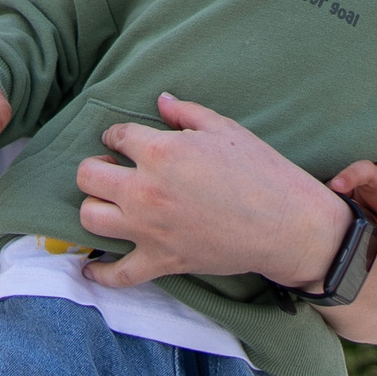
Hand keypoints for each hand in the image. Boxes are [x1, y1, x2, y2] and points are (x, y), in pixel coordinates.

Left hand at [73, 94, 350, 290]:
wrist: (289, 226)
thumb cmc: (262, 172)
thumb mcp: (225, 130)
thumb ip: (185, 113)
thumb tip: (161, 101)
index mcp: (159, 152)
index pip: (116, 136)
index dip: (119, 136)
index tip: (126, 142)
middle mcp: (145, 191)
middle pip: (87, 176)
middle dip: (97, 167)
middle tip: (114, 169)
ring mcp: (149, 230)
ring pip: (89, 218)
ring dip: (94, 207)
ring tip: (109, 203)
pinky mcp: (161, 262)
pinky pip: (117, 274)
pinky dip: (100, 274)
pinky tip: (90, 268)